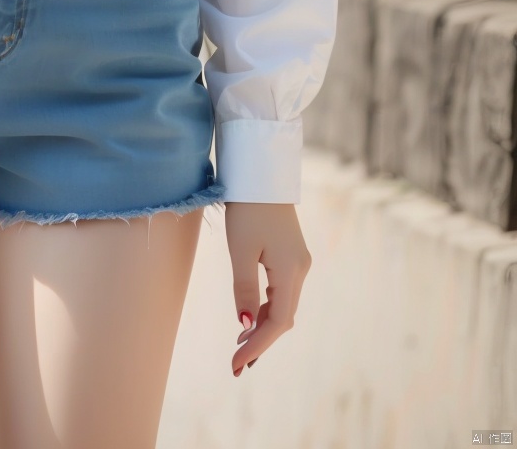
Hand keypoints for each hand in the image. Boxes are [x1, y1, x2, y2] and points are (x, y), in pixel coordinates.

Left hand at [225, 202, 311, 376]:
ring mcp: (298, 262)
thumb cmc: (247, 209)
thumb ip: (243, 287)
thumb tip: (243, 324)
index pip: (278, 322)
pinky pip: (281, 291)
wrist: (262, 173)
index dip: (258, 344)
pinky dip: (266, 308)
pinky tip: (250, 318)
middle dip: (260, 341)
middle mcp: (301, 269)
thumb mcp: (240, 249)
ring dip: (262, 326)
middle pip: (283, 317)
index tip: (237, 363)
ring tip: (240, 347)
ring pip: (283, 305)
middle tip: (236, 365)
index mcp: (291, 271)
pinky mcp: (291, 254)